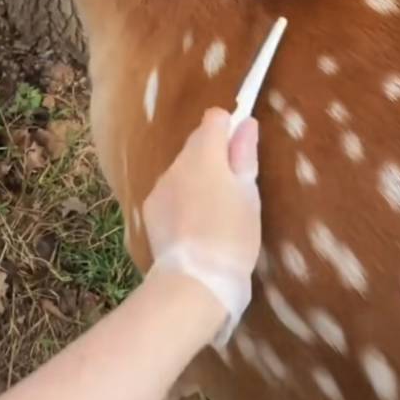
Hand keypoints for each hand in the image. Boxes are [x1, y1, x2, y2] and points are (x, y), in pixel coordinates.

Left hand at [143, 108, 260, 342]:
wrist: (195, 281)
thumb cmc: (233, 236)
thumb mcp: (249, 196)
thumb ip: (245, 156)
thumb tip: (246, 123)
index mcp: (205, 154)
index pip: (215, 118)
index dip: (230, 129)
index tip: (240, 154)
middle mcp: (177, 163)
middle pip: (197, 144)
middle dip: (214, 158)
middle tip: (232, 192)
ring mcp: (160, 186)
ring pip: (183, 170)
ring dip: (197, 180)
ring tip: (213, 216)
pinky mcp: (150, 209)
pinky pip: (170, 192)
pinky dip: (182, 200)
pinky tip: (193, 228)